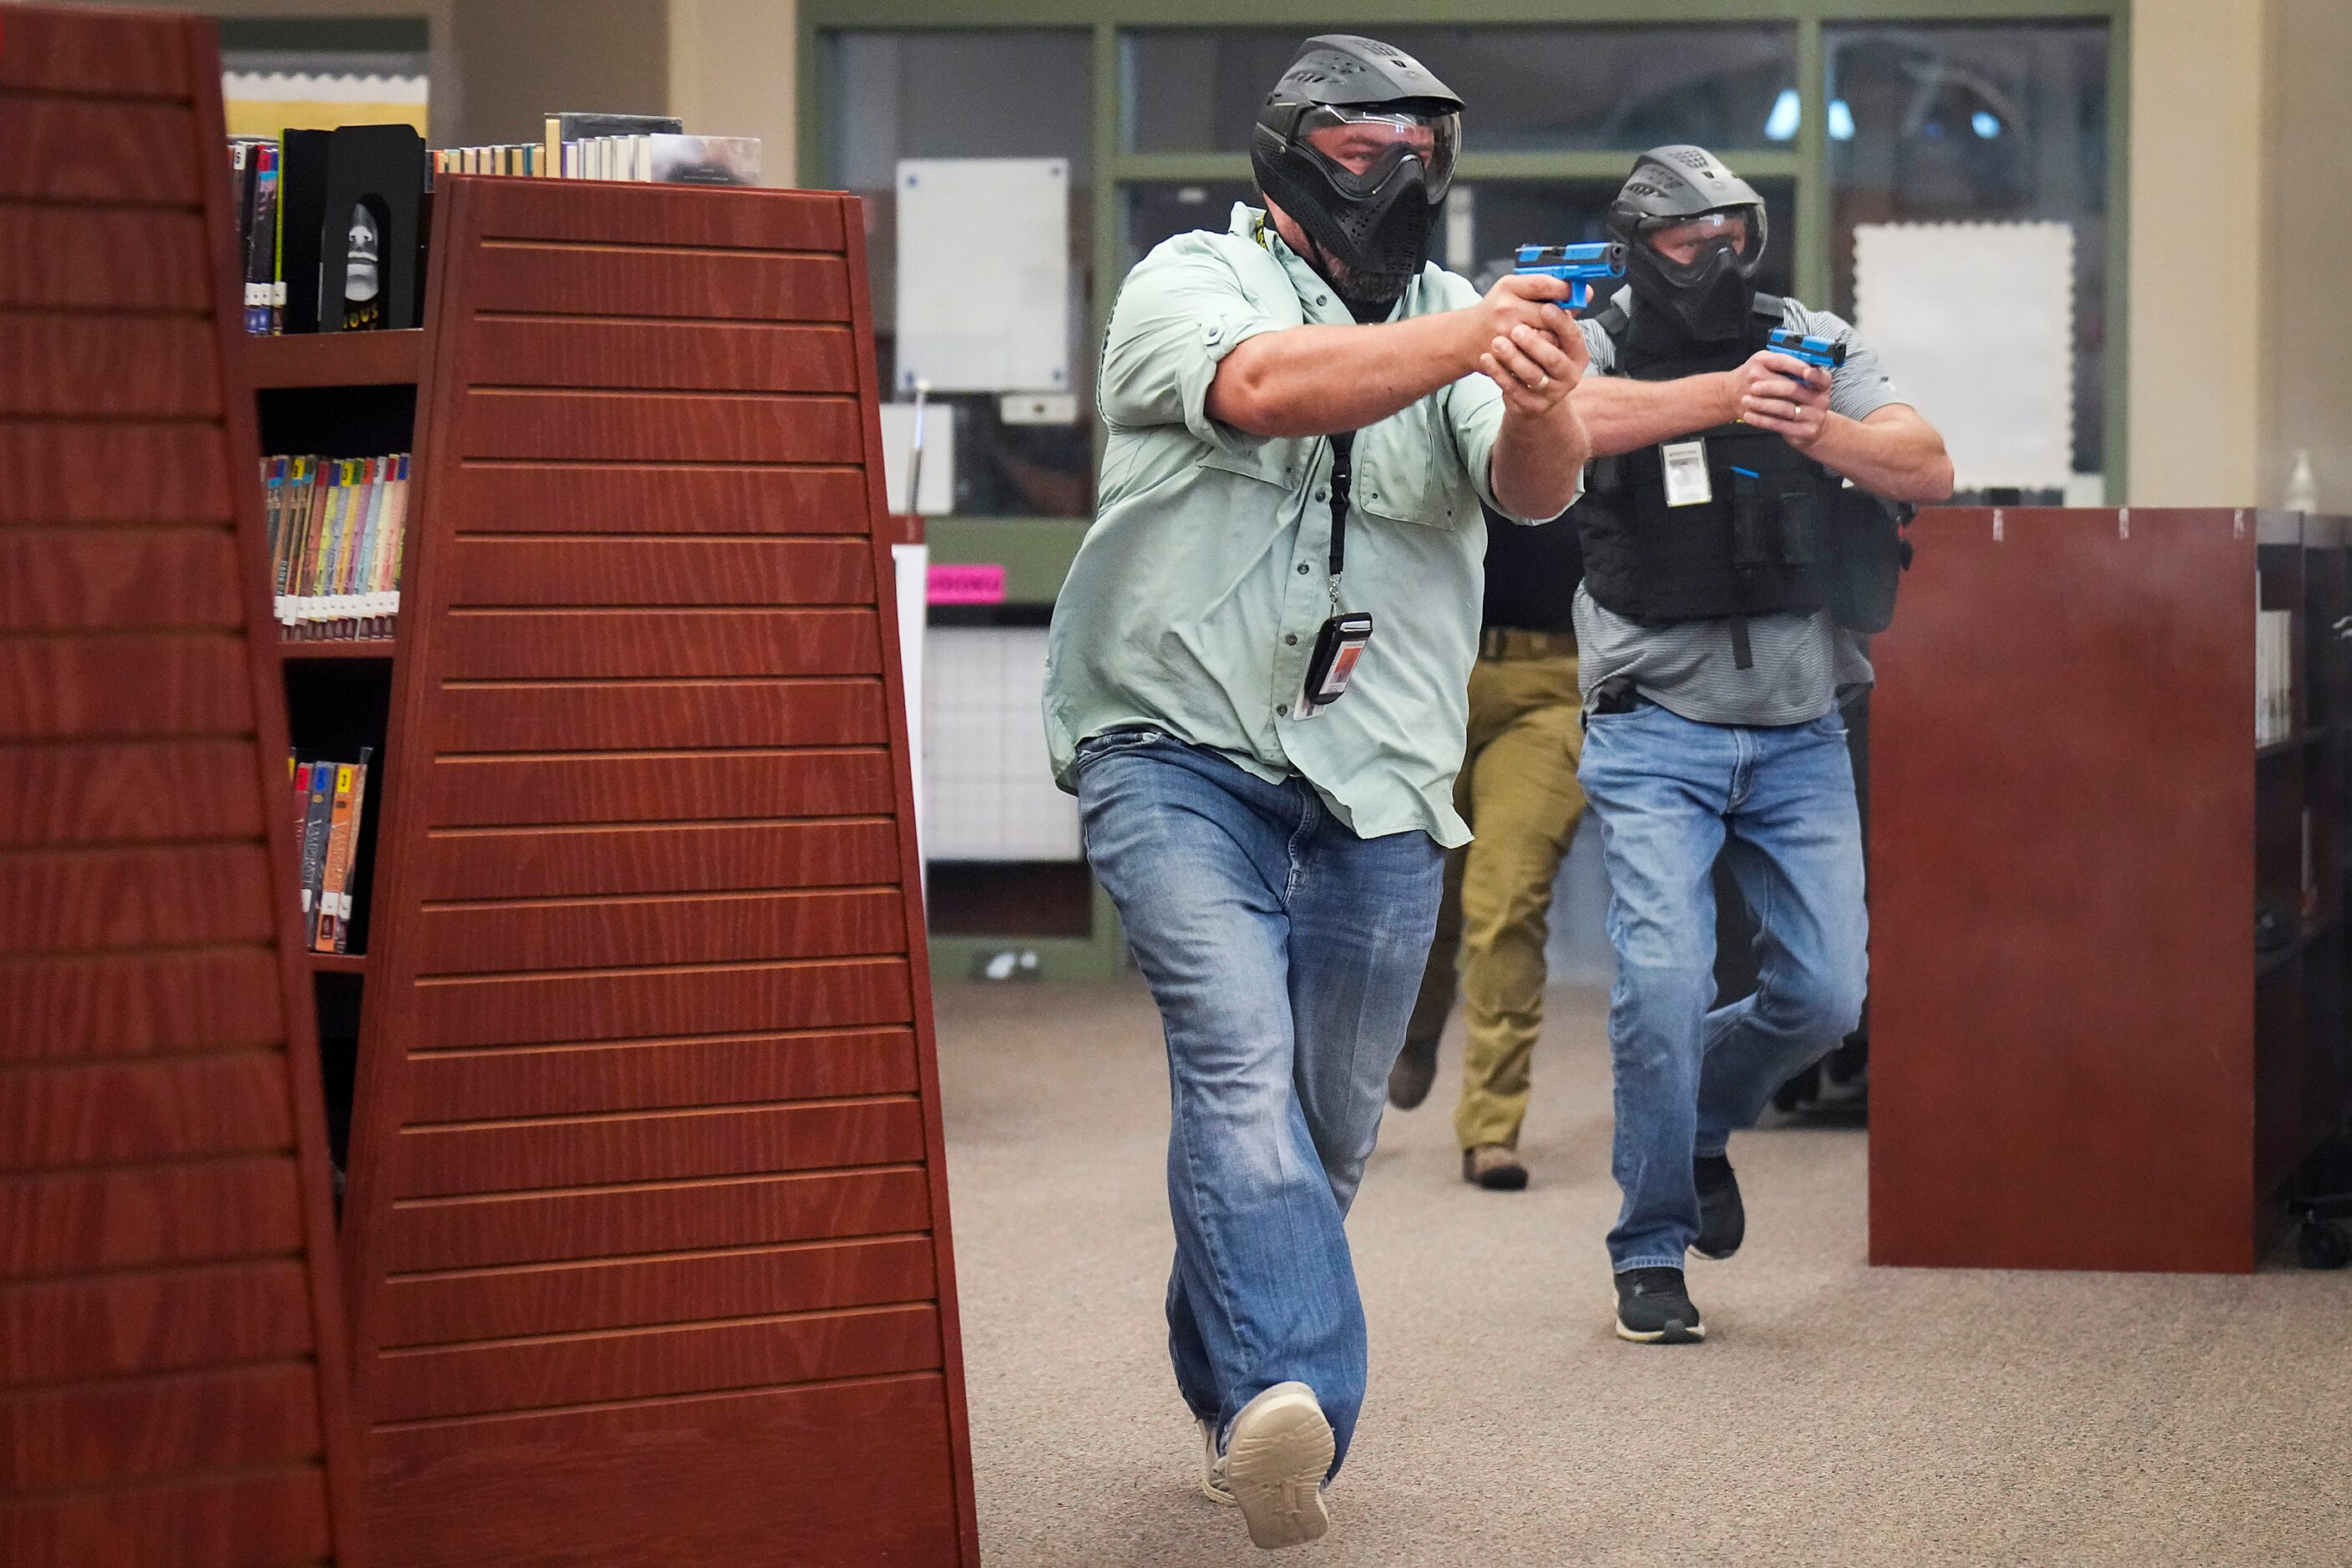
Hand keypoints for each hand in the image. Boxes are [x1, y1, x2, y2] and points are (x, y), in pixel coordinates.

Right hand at [1461, 272, 1576, 368]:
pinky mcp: (1504, 355)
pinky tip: (1538, 353)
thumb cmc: (1496, 311)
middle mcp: (1505, 308)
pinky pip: (1536, 359)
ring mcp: (1504, 333)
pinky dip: (1542, 357)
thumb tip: (1585, 294)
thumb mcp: (1516, 292)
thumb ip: (1548, 291)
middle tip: (1560, 322)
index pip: (1544, 284)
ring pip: (1547, 339)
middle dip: (1560, 319)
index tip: (1576, 293)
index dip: (1565, 289)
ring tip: (1547, 338)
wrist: (1466, 338)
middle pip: (1550, 313)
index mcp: (1509, 287)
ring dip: (1554, 340)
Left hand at [1478, 308, 1589, 419]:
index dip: (1560, 322)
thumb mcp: (1553, 338)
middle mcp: (1569, 375)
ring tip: (1497, 343)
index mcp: (1578, 354)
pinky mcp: (1531, 405)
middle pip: (1553, 358)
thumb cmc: (1541, 357)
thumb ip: (1557, 313)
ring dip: (1513, 358)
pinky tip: (1486, 359)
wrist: (1532, 396)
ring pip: (1532, 375)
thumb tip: (1576, 287)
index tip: (1546, 308)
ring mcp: (1551, 393)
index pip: (1573, 336)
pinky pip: (1512, 389)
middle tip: (1516, 329)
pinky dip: (1498, 373)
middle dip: (1535, 343)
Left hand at [1722, 350, 1830, 446]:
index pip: (1820, 376)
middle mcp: (1822, 400)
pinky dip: (1761, 420)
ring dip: (1761, 404)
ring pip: (1784, 408)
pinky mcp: (1805, 432)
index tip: (1804, 371)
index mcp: (1822, 384)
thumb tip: (1781, 355)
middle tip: (1753, 387)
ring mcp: (1815, 417)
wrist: (1808, 429)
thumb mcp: (1802, 385)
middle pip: (1794, 389)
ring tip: (1746, 400)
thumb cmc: (1798, 401)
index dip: (1813, 374)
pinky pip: (1779, 425)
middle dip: (1770, 387)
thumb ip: (1794, 371)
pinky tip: (1749, 416)